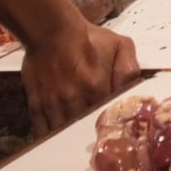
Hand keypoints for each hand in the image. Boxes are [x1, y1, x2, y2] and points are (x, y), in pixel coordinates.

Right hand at [19, 15, 140, 134]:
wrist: (51, 30)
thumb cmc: (87, 38)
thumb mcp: (120, 45)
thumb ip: (130, 69)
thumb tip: (134, 91)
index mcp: (97, 87)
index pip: (108, 118)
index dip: (112, 126)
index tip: (114, 128)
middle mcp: (74, 99)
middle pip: (85, 131)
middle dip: (91, 136)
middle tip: (97, 139)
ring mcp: (53, 104)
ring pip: (64, 135)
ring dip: (71, 139)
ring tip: (79, 141)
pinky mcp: (37, 105)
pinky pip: (43, 132)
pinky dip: (51, 138)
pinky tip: (59, 139)